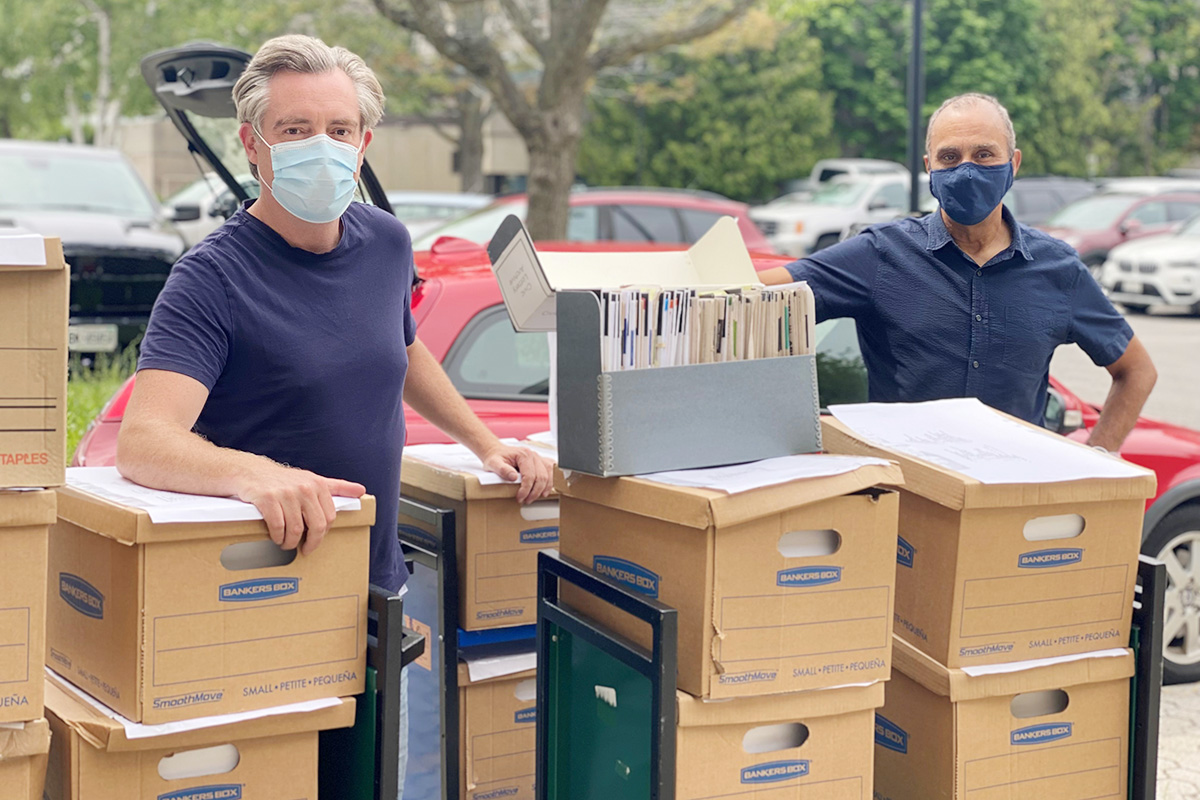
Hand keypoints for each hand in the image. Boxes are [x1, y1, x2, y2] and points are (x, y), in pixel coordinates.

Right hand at [237, 465, 365, 554]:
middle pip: (316, 526)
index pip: (330, 517)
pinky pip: (277, 526)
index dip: (323, 533)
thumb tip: (361, 491)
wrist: (251, 472)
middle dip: (311, 542)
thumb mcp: (313, 480)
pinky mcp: (267, 499)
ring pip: (295, 529)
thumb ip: (338, 487)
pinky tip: (276, 537)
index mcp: (318, 485)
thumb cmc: (285, 481)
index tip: (315, 540)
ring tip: (286, 543)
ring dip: (290, 543)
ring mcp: (285, 493)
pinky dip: (277, 537)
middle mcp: (304, 488)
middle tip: (304, 549)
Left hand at [479, 444, 554, 502]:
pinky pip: (551, 471)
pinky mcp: (541, 462)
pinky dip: (551, 480)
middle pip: (542, 477)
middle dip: (535, 492)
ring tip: (535, 497)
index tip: (520, 498)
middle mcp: (533, 455)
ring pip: (549, 474)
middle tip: (526, 500)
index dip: (526, 489)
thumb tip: (513, 477)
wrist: (497, 452)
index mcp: (524, 454)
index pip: (530, 475)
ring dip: (544, 488)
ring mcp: (539, 458)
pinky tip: (546, 488)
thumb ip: (502, 470)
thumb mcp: (493, 464)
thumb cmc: (496, 458)